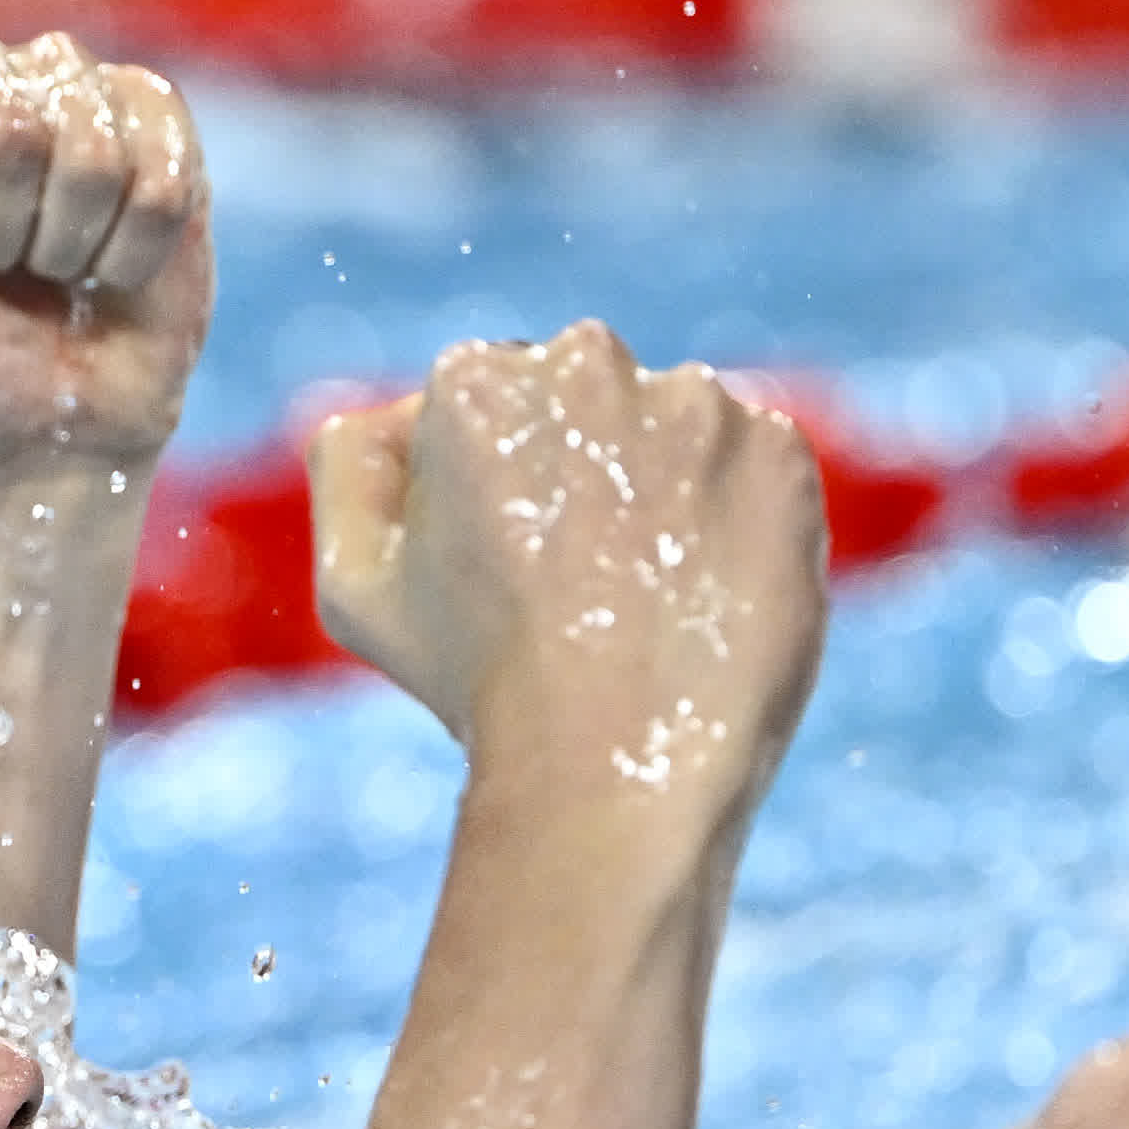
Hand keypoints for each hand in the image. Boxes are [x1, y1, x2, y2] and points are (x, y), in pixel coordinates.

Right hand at [308, 322, 826, 825]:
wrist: (612, 767)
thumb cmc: (476, 685)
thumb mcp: (354, 582)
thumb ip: (348, 462)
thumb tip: (397, 411)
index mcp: (474, 379)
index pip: (496, 407)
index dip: (501, 492)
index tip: (514, 567)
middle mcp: (588, 362)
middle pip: (588, 405)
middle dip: (586, 472)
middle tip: (582, 586)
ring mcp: (697, 404)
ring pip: (677, 434)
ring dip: (668, 490)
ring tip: (650, 600)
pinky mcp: (780, 455)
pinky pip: (757, 470)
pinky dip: (741, 521)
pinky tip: (708, 594)